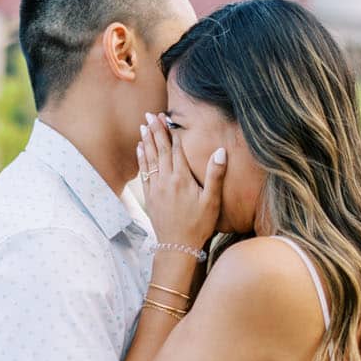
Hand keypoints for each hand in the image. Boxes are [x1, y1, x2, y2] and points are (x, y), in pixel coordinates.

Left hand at [137, 113, 224, 251]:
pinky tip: (140, 149)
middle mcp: (166, 180)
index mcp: (182, 179)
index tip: (166, 117)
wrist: (177, 246)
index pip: (176, 149)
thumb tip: (221, 151)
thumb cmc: (198, 224)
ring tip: (143, 126)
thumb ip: (215, 175)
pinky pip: (144, 172)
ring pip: (150, 159)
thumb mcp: (211, 201)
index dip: (171, 132)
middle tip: (150, 115)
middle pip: (160, 150)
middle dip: (155, 131)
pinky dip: (142, 158)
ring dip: (146, 141)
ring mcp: (156, 188)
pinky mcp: (150, 196)